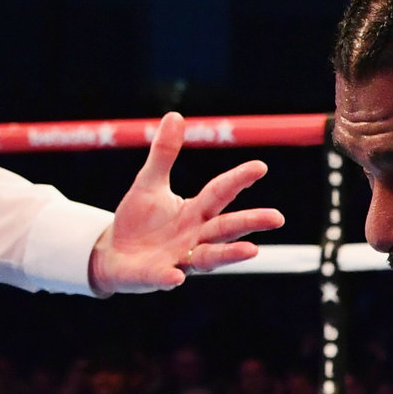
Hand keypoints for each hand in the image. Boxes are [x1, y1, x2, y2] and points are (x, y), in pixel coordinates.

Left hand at [88, 112, 285, 293]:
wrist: (115, 255)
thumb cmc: (138, 221)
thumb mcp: (149, 183)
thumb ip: (164, 154)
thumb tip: (175, 115)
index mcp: (195, 213)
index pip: (220, 193)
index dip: (238, 180)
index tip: (260, 167)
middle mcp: (195, 237)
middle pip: (226, 228)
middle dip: (250, 222)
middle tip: (277, 218)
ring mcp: (180, 259)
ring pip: (210, 257)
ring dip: (230, 255)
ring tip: (252, 251)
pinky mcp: (157, 277)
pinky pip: (166, 278)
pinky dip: (171, 278)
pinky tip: (177, 277)